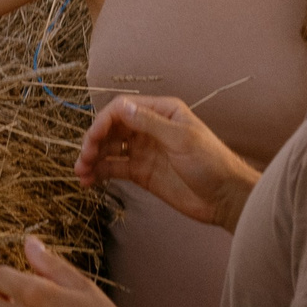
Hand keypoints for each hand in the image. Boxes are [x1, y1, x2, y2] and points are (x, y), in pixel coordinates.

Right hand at [76, 95, 260, 231]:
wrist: (226, 199)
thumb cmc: (212, 163)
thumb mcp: (182, 140)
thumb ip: (151, 124)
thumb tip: (122, 108)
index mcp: (162, 112)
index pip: (123, 109)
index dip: (104, 121)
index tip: (93, 139)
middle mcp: (149, 128)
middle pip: (111, 128)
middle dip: (94, 140)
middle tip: (84, 159)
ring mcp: (144, 151)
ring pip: (109, 148)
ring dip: (92, 158)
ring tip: (81, 173)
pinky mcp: (141, 173)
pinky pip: (114, 168)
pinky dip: (99, 173)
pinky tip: (88, 181)